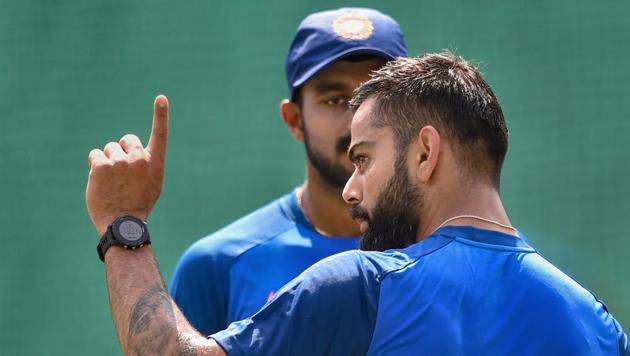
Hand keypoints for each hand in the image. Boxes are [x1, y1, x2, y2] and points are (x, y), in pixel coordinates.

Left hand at [86, 95, 168, 235]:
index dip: (161, 115)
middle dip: (121, 151)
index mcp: (155, 163)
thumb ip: (146, 164)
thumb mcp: (152, 183)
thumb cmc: (138, 205)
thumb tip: (131, 151)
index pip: (160, 134)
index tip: (161, 98)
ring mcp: (120, 161)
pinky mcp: (101, 166)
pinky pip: (95, 155)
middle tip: (121, 173)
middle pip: (126, 140)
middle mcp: (139, 159)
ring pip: (108, 149)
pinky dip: (95, 166)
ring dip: (107, 161)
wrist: (123, 223)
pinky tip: (100, 182)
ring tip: (111, 182)